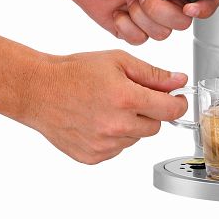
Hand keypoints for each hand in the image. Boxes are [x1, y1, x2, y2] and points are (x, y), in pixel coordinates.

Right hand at [24, 50, 187, 163]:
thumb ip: (153, 74)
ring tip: (108, 105)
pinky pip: (118, 149)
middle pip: (156, 126)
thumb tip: (179, 80)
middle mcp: (117, 126)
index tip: (176, 98)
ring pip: (136, 137)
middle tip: (131, 95)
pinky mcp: (93, 157)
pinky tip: (98, 118)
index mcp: (127, 99)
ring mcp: (104, 145)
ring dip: (131, 124)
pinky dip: (114, 136)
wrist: (40, 90)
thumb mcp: (119, 61)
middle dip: (150, 111)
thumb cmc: (76, 72)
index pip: (171, 110)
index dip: (178, 102)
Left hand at [65, 0, 218, 43]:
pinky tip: (118, 10)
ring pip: (162, 33)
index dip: (203, 8)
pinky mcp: (134, 30)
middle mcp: (168, 0)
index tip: (188, 7)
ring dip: (140, 16)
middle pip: (183, 22)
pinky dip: (126, 25)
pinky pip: (140, 40)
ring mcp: (152, 17)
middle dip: (159, 9)